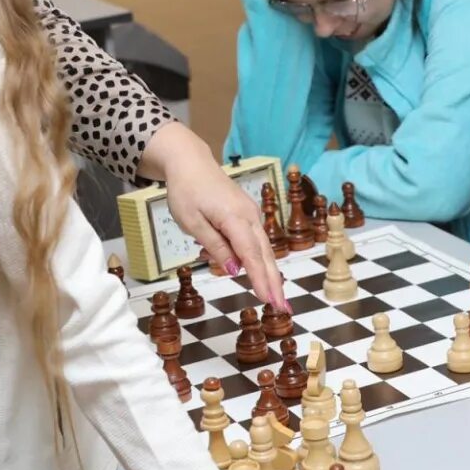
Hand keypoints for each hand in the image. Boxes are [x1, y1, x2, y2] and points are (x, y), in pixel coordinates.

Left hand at [143, 124, 287, 311]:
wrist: (190, 162)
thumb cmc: (186, 191)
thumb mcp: (192, 222)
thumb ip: (215, 246)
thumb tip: (234, 270)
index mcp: (234, 218)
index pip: (251, 255)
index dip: (261, 280)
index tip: (270, 301)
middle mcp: (249, 216)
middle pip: (264, 254)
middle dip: (274, 282)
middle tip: (283, 307)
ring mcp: (250, 213)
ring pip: (263, 248)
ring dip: (270, 273)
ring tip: (276, 296)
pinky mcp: (247, 213)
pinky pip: (255, 240)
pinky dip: (259, 258)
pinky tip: (259, 274)